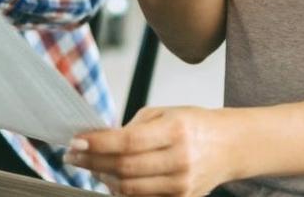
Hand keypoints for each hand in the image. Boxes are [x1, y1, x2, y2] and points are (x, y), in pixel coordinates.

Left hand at [66, 106, 238, 196]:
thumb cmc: (193, 125)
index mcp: (175, 131)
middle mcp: (180, 160)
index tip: (76, 141)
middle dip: (92, 162)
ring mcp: (181, 185)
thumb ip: (132, 128)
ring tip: (92, 167)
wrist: (229, 146)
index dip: (98, 143)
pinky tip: (113, 180)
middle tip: (74, 155)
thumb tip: (98, 142)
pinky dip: (122, 192)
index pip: (128, 141)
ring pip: (130, 189)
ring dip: (104, 179)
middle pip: (124, 168)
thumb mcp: (165, 114)